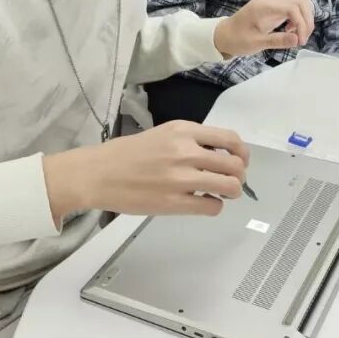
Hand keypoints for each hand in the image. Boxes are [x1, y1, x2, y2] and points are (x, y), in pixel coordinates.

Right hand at [43, 121, 249, 221]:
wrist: (97, 174)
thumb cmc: (125, 155)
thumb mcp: (161, 134)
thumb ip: (189, 141)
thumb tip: (218, 155)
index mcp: (182, 130)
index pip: (229, 139)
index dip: (242, 153)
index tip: (240, 160)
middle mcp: (185, 151)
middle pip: (234, 165)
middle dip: (239, 175)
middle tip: (231, 181)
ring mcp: (180, 178)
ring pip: (229, 187)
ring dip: (231, 192)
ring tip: (220, 194)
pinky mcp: (173, 203)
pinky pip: (212, 206)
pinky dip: (213, 206)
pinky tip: (202, 203)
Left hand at [213, 0, 314, 57]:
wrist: (224, 35)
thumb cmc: (237, 39)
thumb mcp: (256, 43)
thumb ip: (277, 40)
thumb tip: (297, 39)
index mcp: (265, 6)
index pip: (293, 8)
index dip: (302, 24)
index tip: (300, 41)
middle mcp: (271, 0)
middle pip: (301, 2)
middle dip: (307, 20)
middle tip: (302, 39)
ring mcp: (273, 2)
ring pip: (299, 3)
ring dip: (304, 19)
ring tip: (298, 36)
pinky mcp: (274, 7)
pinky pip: (293, 8)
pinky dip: (298, 19)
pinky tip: (290, 31)